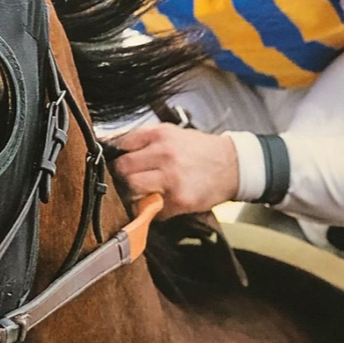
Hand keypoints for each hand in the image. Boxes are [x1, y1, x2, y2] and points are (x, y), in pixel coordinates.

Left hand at [111, 123, 239, 218]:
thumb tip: (111, 146)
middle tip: (129, 180)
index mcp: (159, 134)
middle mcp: (164, 154)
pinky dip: (153, 208)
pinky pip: (152, 209)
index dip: (115, 155)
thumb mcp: (171, 133)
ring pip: (132, 190)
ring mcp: (171, 178)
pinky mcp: (179, 200)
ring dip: (133, 194)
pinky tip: (162, 200)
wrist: (232, 165)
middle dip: (122, 176)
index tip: (115, 162)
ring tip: (144, 192)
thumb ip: (143, 140)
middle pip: (122, 169)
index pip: (120, 144)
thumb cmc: (199, 150)